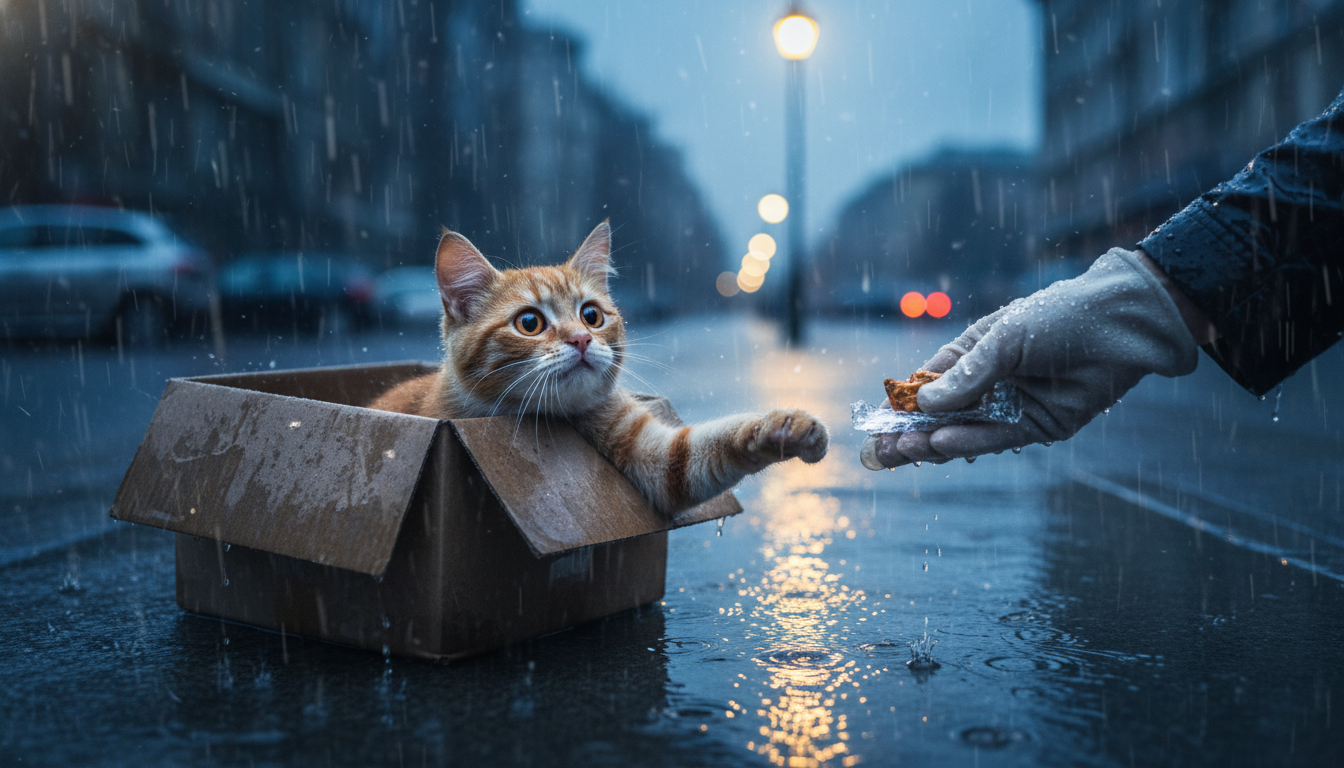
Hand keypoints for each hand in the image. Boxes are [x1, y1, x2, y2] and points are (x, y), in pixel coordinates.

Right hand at [862, 248, 1198, 467]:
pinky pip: (997, 439)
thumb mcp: (1004, 339)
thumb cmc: (1060, 317)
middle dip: (909, 433)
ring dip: (933, 441)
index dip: (900, 405)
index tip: (875, 423)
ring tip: (906, 448)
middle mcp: (989, 384)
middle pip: (940, 415)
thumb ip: (966, 375)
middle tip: (880, 451)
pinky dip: (969, 443)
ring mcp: (1012, 407)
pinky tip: (941, 444)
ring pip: (964, 432)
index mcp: (973, 355)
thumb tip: (923, 404)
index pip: (926, 385)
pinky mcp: (1039, 427)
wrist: (1124, 325)